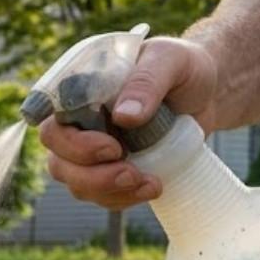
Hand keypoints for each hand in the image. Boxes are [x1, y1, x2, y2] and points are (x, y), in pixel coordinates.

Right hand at [39, 37, 218, 210]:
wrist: (208, 93)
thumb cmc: (184, 67)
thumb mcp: (171, 61)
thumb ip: (147, 82)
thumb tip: (124, 117)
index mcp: (82, 87)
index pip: (51, 118)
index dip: (68, 141)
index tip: (109, 148)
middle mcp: (79, 120)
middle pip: (58, 158)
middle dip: (91, 174)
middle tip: (131, 171)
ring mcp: (92, 149)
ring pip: (76, 182)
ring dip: (108, 190)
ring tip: (150, 183)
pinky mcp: (110, 169)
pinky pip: (101, 195)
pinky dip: (123, 198)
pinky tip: (153, 187)